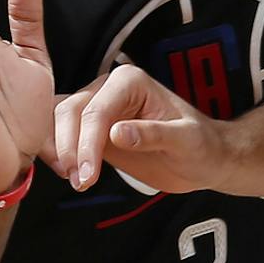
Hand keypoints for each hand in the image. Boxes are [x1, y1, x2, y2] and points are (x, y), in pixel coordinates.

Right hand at [55, 64, 230, 193]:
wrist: (204, 159)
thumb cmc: (201, 145)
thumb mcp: (185, 141)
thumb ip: (153, 134)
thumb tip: (117, 133)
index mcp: (130, 82)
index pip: (97, 109)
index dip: (87, 142)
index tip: (88, 172)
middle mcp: (109, 89)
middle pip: (70, 112)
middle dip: (69, 147)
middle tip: (80, 180)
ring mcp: (98, 109)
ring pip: (60, 122)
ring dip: (59, 151)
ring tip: (74, 180)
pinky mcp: (93, 131)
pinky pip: (64, 136)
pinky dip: (59, 153)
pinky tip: (68, 174)